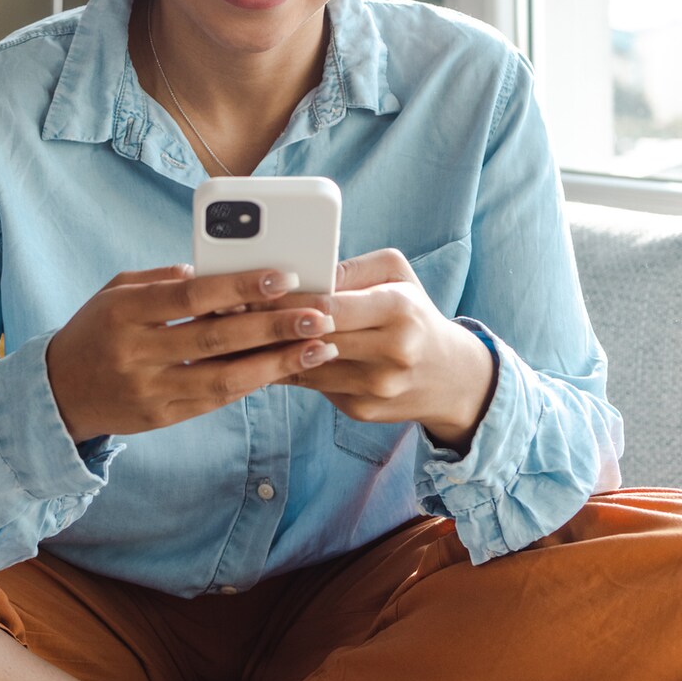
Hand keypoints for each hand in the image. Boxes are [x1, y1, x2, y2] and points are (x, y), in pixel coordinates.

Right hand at [45, 263, 338, 443]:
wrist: (60, 392)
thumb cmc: (95, 330)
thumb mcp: (114, 292)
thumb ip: (162, 281)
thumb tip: (210, 272)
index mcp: (124, 312)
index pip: (190, 297)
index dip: (239, 286)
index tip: (282, 277)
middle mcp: (137, 353)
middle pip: (215, 339)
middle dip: (273, 326)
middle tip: (318, 315)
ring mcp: (150, 390)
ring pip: (223, 378)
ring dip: (276, 362)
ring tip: (317, 347)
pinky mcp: (161, 418)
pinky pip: (215, 399)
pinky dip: (252, 383)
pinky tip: (283, 368)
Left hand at [244, 249, 497, 452]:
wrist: (451, 377)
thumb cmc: (414, 313)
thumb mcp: (396, 276)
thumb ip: (351, 270)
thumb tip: (305, 274)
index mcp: (398, 311)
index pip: (329, 306)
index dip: (288, 299)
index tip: (252, 289)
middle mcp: (391, 352)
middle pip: (312, 337)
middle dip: (269, 324)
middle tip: (230, 309)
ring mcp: (376, 387)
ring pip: (305, 366)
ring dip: (268, 351)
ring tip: (235, 331)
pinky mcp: (361, 410)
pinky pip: (312, 386)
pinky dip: (285, 370)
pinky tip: (259, 356)